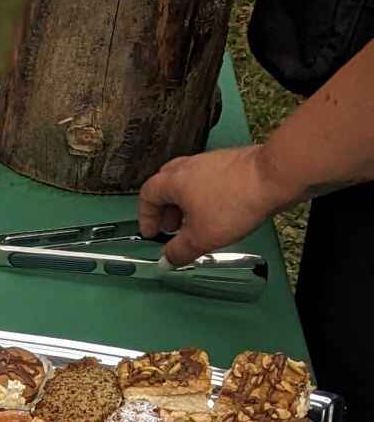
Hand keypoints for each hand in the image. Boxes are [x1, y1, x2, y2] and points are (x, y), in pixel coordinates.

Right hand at [137, 146, 288, 264]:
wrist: (275, 177)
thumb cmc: (238, 199)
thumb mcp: (201, 237)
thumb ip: (179, 251)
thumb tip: (167, 260)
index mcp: (174, 181)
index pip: (147, 195)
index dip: (146, 216)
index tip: (152, 230)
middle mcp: (190, 166)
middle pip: (166, 185)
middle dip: (166, 208)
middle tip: (172, 226)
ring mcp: (213, 161)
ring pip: (190, 181)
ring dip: (187, 202)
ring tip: (197, 221)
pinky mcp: (234, 163)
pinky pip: (212, 179)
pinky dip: (208, 195)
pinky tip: (220, 211)